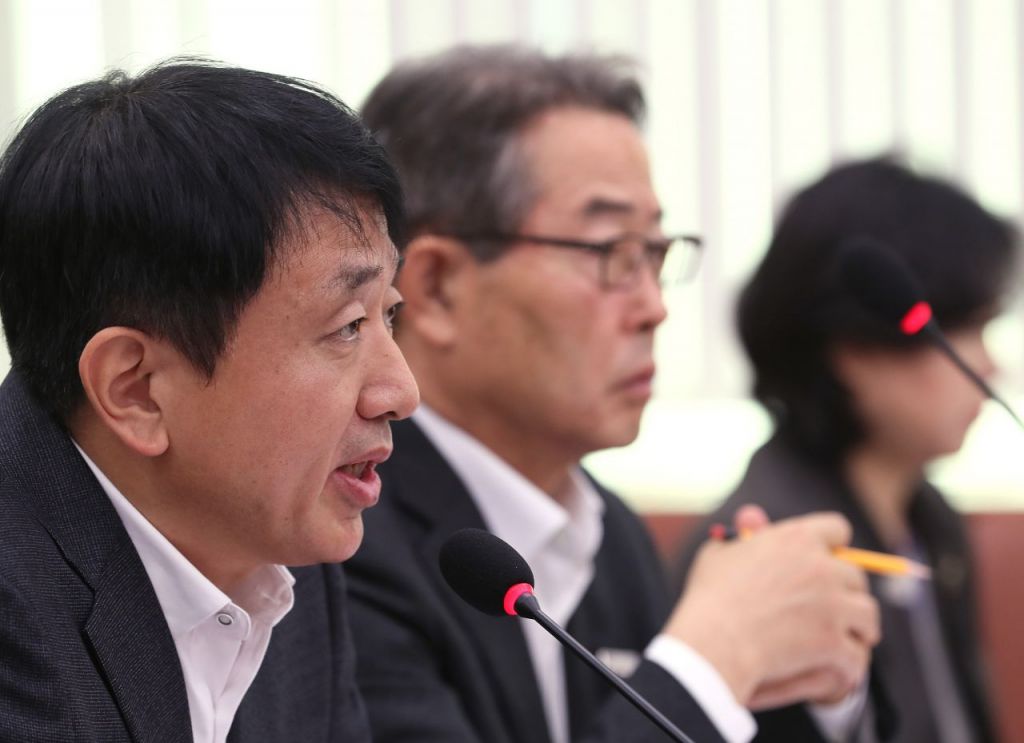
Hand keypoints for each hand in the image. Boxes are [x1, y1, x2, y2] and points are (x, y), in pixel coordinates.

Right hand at [664, 509, 879, 707]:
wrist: (713, 641)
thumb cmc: (709, 597)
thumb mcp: (718, 553)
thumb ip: (741, 535)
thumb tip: (752, 518)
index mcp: (796, 538)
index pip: (837, 529)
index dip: (834, 546)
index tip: (828, 560)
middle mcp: (821, 567)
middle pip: (856, 576)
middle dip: (848, 591)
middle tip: (837, 607)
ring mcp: (832, 605)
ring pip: (868, 614)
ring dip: (859, 627)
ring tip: (850, 638)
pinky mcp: (834, 642)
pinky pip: (857, 654)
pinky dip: (849, 665)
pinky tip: (840, 670)